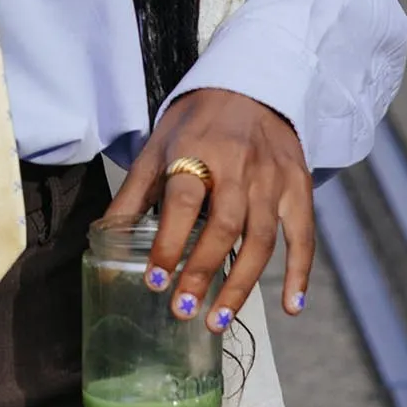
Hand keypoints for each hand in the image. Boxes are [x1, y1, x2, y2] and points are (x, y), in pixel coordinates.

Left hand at [107, 87, 314, 332]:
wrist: (251, 86)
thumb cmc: (196, 123)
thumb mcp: (158, 147)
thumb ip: (134, 195)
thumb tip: (102, 240)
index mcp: (196, 151)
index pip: (183, 200)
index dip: (170, 242)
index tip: (156, 280)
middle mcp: (238, 165)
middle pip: (224, 225)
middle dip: (202, 272)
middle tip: (183, 310)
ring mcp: (272, 178)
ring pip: (261, 239)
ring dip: (240, 285)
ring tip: (218, 320)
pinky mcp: (299, 186)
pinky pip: (303, 235)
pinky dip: (300, 273)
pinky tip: (290, 308)